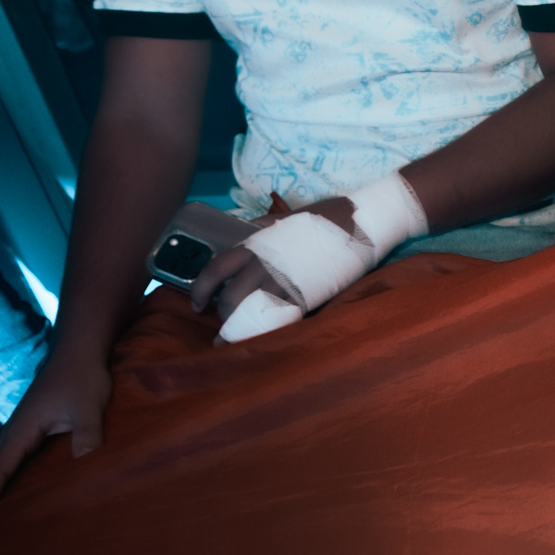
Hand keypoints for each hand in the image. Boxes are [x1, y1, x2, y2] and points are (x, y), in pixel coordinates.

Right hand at [0, 346, 111, 530]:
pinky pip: (9, 462)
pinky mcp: (30, 431)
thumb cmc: (83, 378)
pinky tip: (7, 496)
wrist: (79, 351)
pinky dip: (1, 481)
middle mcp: (14, 434)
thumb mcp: (89, 408)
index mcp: (21, 431)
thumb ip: (88, 435)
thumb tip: (85, 463)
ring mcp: (20, 432)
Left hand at [188, 194, 359, 332]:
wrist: (356, 223)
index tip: (198, 304)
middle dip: (224, 317)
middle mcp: (263, 266)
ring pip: (250, 315)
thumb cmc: (322, 219)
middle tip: (227, 324)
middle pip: (229, 300)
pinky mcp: (304, 298)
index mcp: (254, 245)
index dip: (200, 292)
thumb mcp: (282, 220)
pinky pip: (277, 321)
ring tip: (243, 335)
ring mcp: (283, 284)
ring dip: (242, 329)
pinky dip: (268, 331)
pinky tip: (267, 336)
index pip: (214, 272)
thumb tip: (241, 234)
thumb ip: (258, 229)